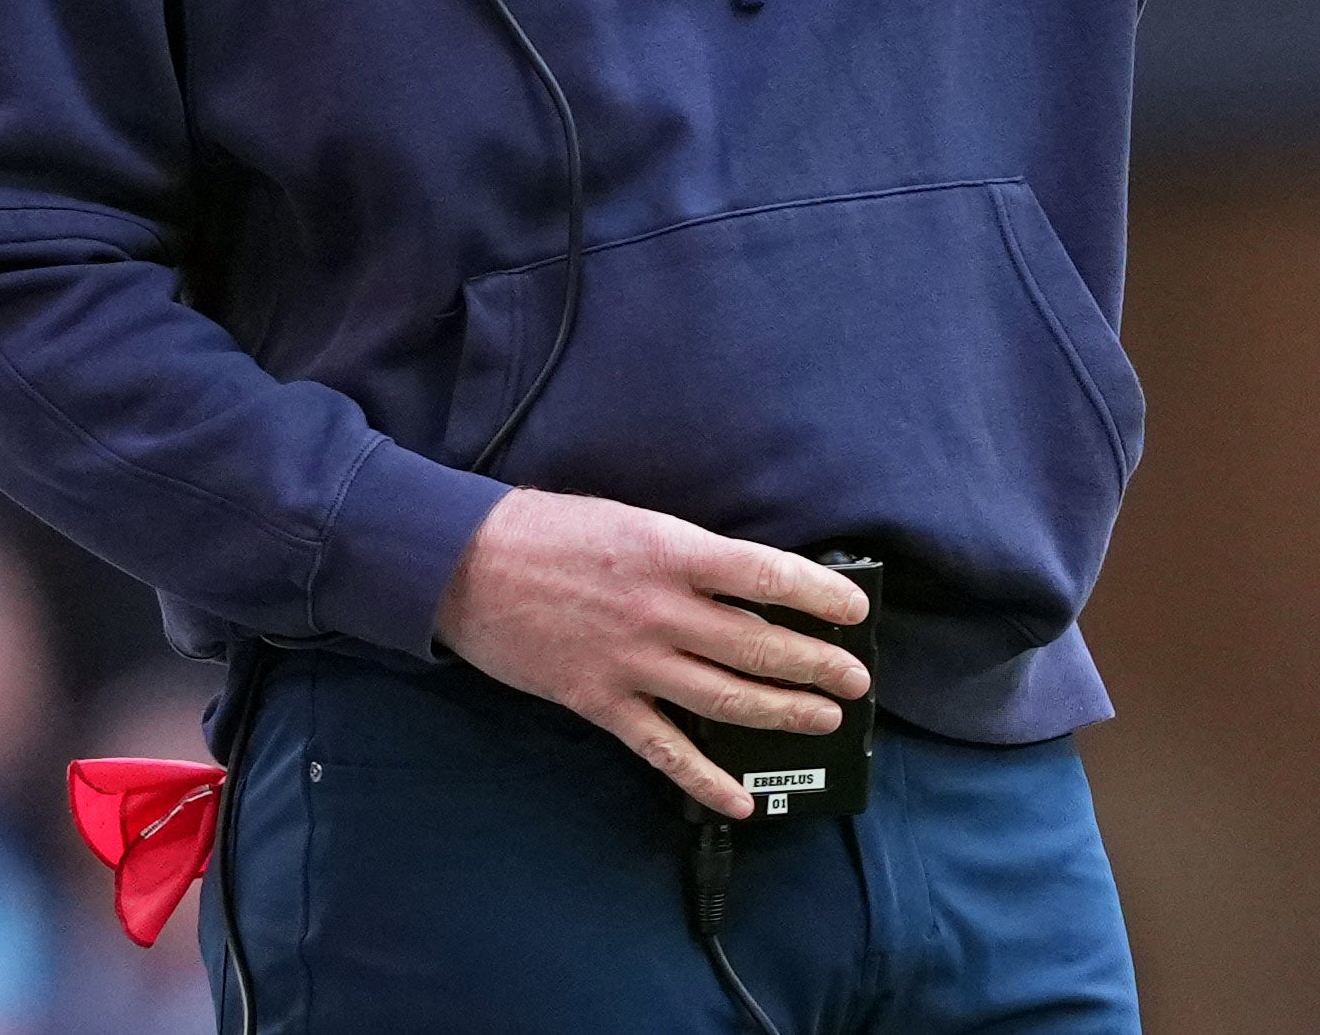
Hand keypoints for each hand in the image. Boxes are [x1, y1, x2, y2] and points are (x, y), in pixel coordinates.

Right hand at [432, 487, 872, 817]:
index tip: (855, 610)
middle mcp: (659, 610)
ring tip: (824, 719)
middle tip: (856, 679)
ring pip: (724, 698)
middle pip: (756, 644)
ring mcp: (630, 662)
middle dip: (816, 664)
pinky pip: (664, 749)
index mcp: (671, 552)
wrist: (463, 565)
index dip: (817, 595)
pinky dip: (705, 779)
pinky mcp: (599, 702)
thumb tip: (749, 582)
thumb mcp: (633, 521)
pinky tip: (742, 799)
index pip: (765, 574)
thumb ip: (688, 555)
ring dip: (781, 712)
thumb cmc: (549, 531)